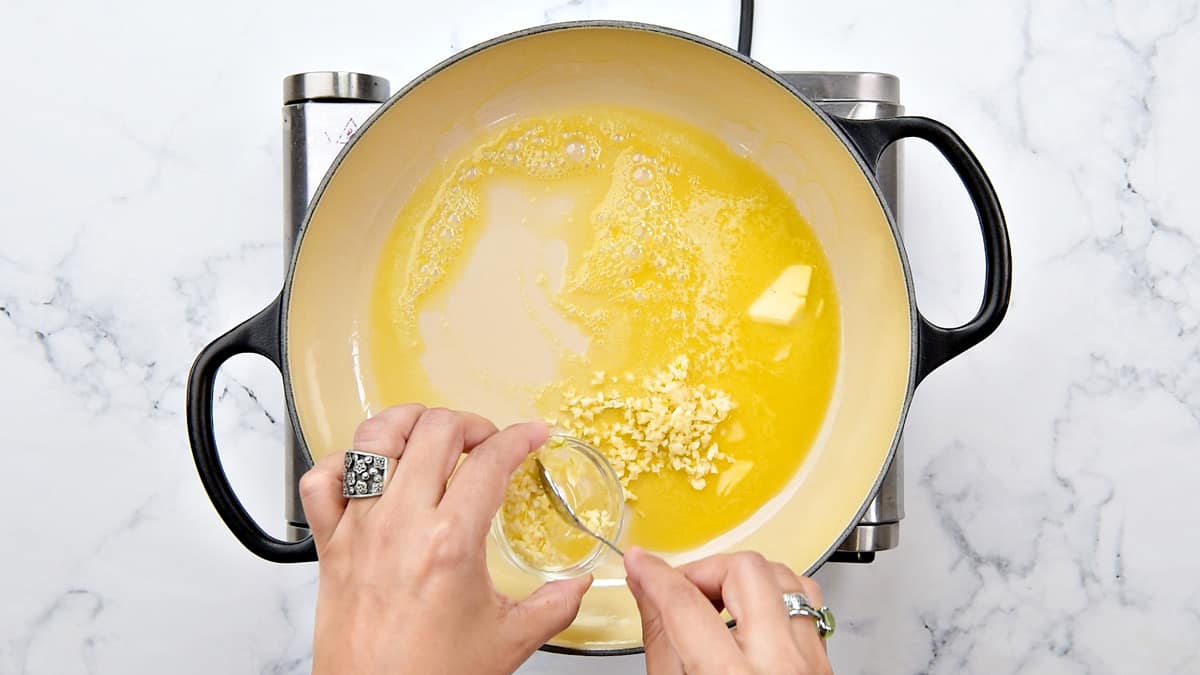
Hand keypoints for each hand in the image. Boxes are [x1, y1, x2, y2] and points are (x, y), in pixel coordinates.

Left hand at [299, 405, 592, 674]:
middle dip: (471, 423)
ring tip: (430, 434)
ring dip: (408, 423)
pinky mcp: (330, 543)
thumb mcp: (508, 640)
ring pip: (374, 438)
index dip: (520, 438)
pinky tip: (368, 472)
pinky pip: (321, 479)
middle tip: (487, 442)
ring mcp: (359, 528)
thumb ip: (554, 605)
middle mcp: (400, 523)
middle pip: (435, 431)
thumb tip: (579, 586)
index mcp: (450, 541)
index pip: (490, 461)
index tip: (531, 435)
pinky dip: (343, 463)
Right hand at [625, 548, 831, 674]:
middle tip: (682, 590)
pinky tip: (754, 611)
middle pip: (744, 573)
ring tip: (718, 601)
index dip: (655, 574)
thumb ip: (661, 637)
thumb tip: (646, 590)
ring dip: (744, 579)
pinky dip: (777, 594)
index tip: (640, 563)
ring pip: (784, 576)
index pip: (685, 605)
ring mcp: (810, 665)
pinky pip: (807, 602)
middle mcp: (779, 668)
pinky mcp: (824, 664)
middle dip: (705, 572)